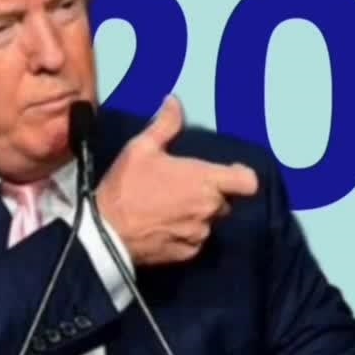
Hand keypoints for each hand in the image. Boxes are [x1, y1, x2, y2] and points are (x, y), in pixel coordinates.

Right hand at [96, 95, 259, 265]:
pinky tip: (164, 226)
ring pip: (209, 221)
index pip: (248, 181)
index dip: (241, 175)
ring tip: (170, 209)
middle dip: (209, 193)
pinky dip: (185, 233)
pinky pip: (195, 241)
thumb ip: (166, 124)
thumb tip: (175, 100)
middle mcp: (209, 209)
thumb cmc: (126, 186)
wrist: (105, 233)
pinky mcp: (188, 254)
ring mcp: (200, 234)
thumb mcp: (141, 148)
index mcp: (204, 181)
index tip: (229, 171)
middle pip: (224, 200)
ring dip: (197, 214)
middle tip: (182, 188)